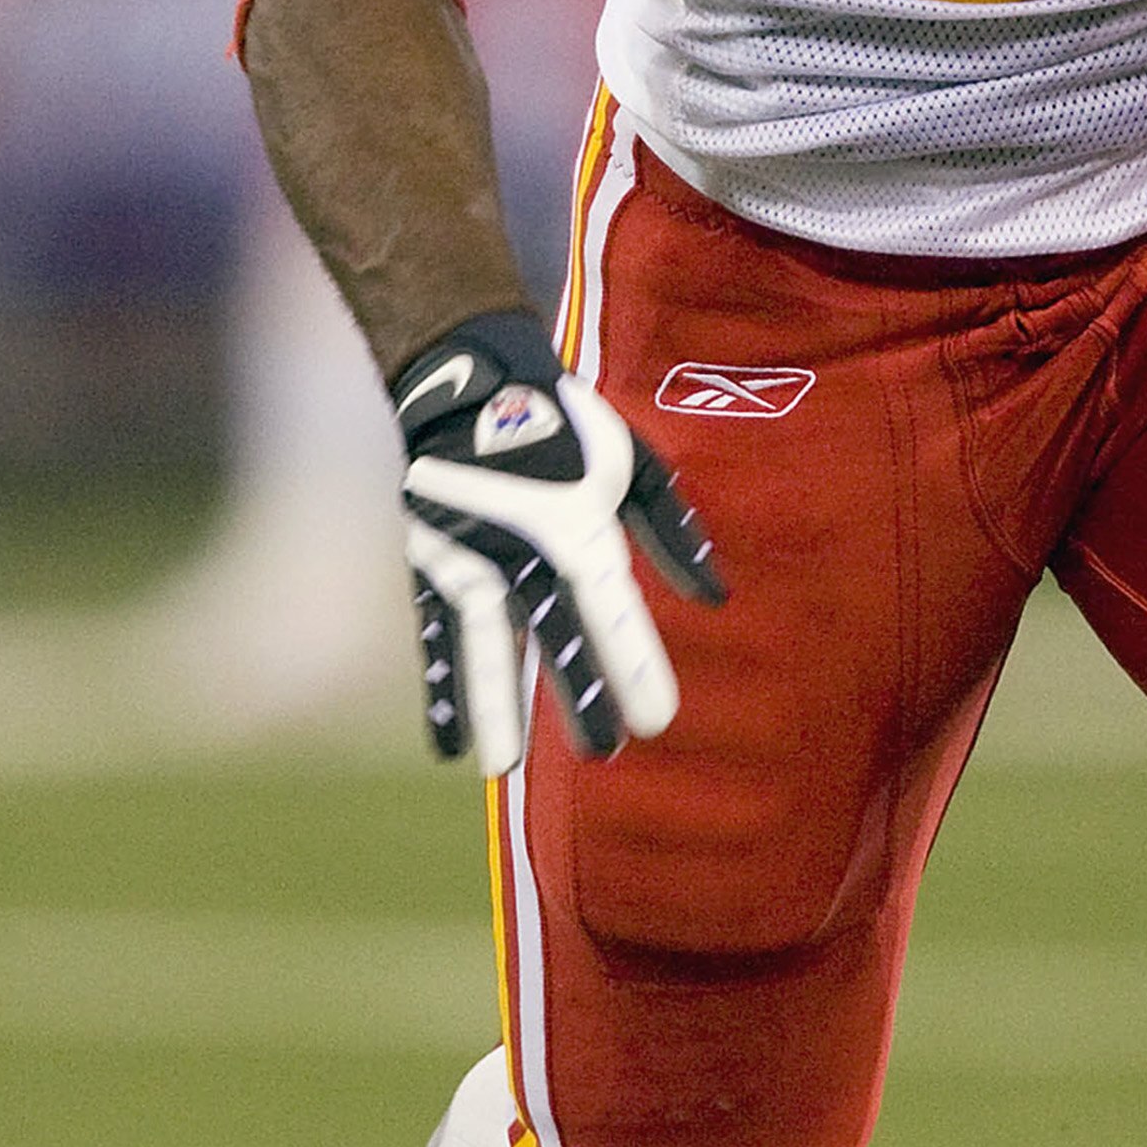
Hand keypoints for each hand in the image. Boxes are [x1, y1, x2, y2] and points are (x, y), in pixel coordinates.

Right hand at [391, 310, 723, 774]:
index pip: (611, 606)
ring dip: (493, 702)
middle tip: (602, 753)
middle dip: (576, 692)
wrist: (470, 380)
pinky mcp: (430, 562)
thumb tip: (716, 598)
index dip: (633, 663)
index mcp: (578, 521)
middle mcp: (521, 544)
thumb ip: (672, 531)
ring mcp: (468, 555)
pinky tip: (446, 745)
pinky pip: (437, 635)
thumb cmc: (568, 425)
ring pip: (484, 639)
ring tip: (501, 766)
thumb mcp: (632, 463)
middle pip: (552, 628)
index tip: (656, 719)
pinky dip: (441, 689)